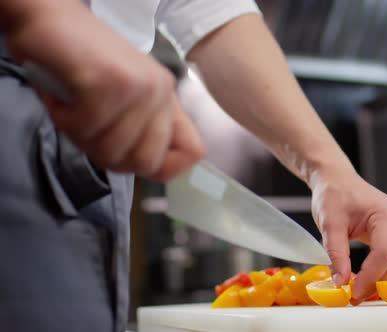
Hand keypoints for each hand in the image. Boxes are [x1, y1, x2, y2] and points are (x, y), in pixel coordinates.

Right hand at [5, 0, 203, 179]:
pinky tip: (64, 96)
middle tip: (89, 130)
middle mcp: (161, 92)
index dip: (162, 168)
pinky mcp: (112, 84)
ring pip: (112, 151)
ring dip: (81, 136)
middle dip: (109, 156)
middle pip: (146, 162)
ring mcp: (140, 87)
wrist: (48, 17)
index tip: (128, 157)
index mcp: (168, 98)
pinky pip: (87, 130)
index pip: (192, 152)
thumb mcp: (123, 98)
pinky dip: (65, 120)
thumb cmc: (80, 61)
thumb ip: (141, 129)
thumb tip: (152, 168)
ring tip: (74, 107)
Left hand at [311, 169, 386, 304]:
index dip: (370, 277)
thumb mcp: (329, 224)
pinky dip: (378, 271)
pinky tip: (362, 279)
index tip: (353, 293)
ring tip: (355, 290)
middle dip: (376, 283)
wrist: (336, 180)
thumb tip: (341, 283)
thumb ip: (336, 254)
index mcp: (385, 215)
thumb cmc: (334, 194)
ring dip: (378, 280)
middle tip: (353, 297)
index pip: (384, 254)